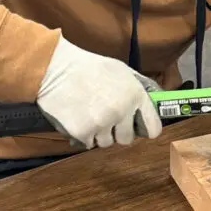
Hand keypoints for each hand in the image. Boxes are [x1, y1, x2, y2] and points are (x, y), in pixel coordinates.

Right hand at [36, 37, 161, 148]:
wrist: (56, 69)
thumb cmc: (90, 67)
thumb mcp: (122, 71)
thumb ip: (138, 89)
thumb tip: (153, 102)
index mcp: (135, 94)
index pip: (153, 128)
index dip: (145, 128)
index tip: (138, 127)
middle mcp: (122, 111)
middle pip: (127, 139)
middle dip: (118, 131)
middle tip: (106, 116)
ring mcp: (102, 123)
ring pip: (107, 142)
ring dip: (99, 132)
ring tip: (89, 112)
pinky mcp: (83, 133)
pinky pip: (88, 143)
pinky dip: (84, 134)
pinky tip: (78, 117)